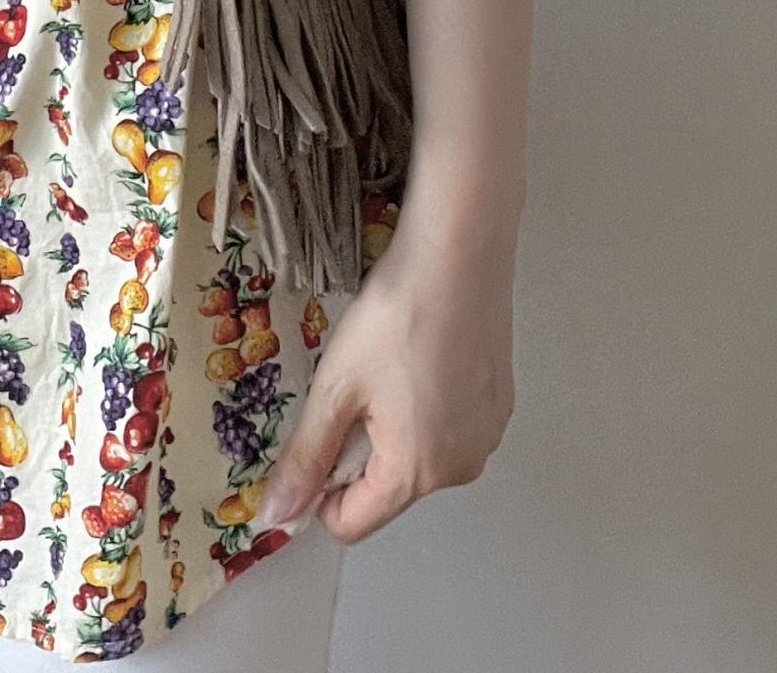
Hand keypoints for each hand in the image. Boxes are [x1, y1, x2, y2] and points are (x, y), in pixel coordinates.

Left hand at [261, 197, 519, 542]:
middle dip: (357, 449)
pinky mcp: (500, 403)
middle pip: (386, 487)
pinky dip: (426, 403)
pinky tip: (419, 354)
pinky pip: (449, 425)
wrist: (457, 254)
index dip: (319, 488)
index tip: (313, 433)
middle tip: (354, 384)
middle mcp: (461, 467)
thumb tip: (276, 514)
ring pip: (419, 454)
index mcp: (416, 473)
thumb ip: (305, 457)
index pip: (351, 523)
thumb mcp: (335, 386)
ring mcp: (487, 435)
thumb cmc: (395, 315)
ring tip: (388, 363)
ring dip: (392, 425)